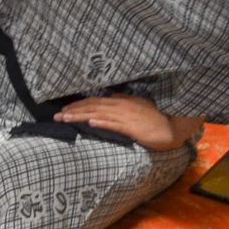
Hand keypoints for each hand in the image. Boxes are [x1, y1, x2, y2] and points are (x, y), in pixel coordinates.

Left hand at [51, 94, 192, 150]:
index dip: (78, 105)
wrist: (172, 127)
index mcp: (121, 102)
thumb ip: (123, 103)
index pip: (94, 102)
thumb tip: (110, 99)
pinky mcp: (132, 128)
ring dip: (80, 116)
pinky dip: (102, 122)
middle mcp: (120, 106)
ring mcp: (126, 116)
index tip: (64, 110)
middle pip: (92, 106)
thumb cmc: (154, 118)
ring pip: (98, 114)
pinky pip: (114, 124)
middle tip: (56, 116)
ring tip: (65, 119)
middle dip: (73, 111)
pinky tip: (90, 123)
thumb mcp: (137, 106)